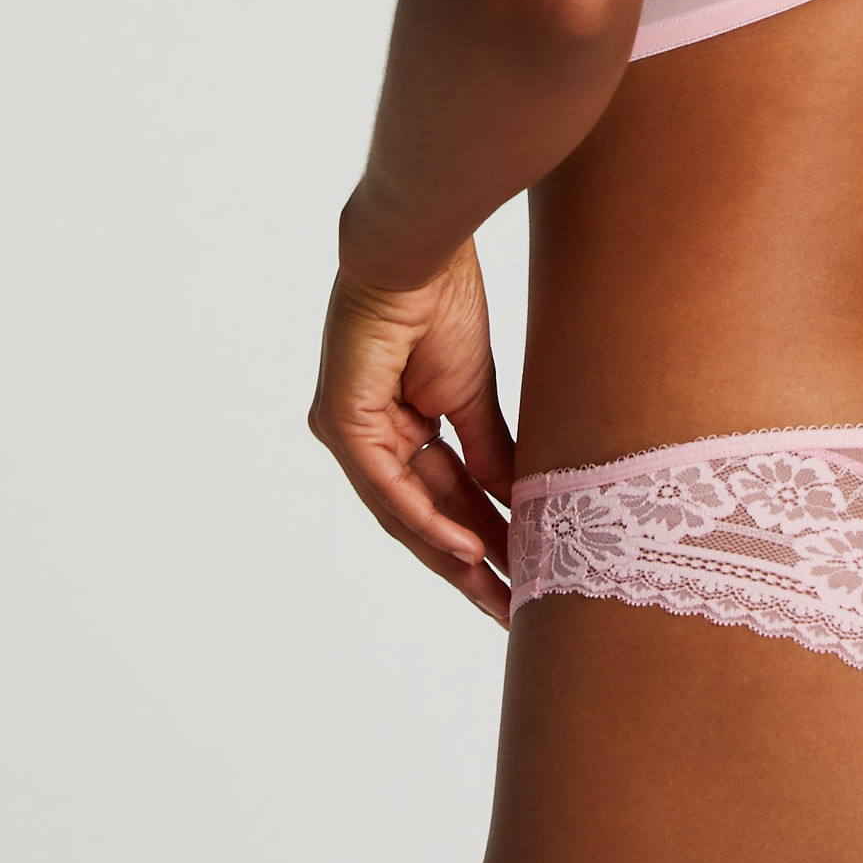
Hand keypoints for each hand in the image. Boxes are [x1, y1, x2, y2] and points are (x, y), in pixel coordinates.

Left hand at [308, 238, 516, 624]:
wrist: (418, 254)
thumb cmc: (442, 305)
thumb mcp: (474, 396)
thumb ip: (488, 453)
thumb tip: (515, 502)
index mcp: (396, 428)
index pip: (440, 500)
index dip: (479, 541)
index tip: (519, 577)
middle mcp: (367, 438)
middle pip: (419, 519)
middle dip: (466, 567)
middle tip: (509, 608)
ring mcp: (350, 432)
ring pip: (401, 513)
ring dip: (451, 556)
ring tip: (495, 593)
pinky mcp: (342, 421)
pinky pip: (387, 485)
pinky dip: (426, 519)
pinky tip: (464, 548)